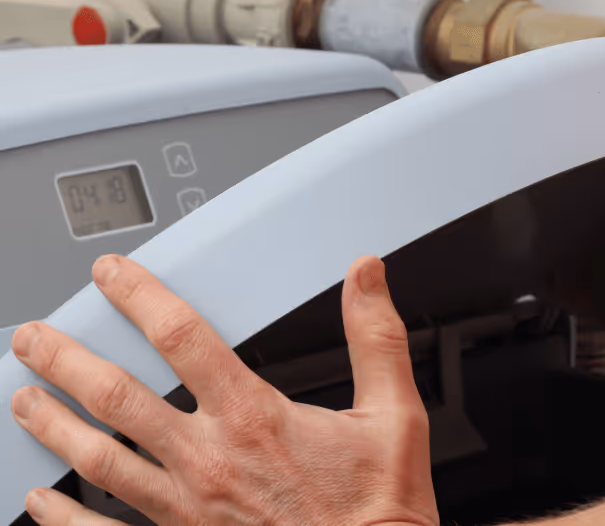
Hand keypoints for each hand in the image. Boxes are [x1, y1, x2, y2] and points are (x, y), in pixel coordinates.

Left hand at [10, 254, 436, 525]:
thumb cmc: (377, 510)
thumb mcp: (394, 415)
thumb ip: (375, 337)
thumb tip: (366, 276)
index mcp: (255, 419)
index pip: (182, 339)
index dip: (141, 297)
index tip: (112, 275)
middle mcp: (209, 461)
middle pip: (118, 398)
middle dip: (68, 360)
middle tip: (35, 337)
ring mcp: (185, 511)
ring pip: (97, 461)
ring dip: (54, 425)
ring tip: (24, 399)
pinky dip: (60, 519)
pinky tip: (36, 502)